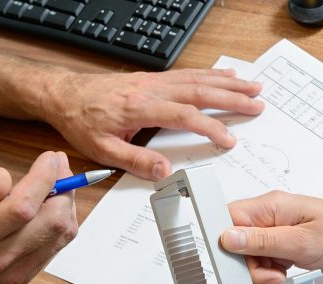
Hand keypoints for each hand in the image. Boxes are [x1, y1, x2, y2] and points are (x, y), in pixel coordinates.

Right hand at [0, 151, 77, 283]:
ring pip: (63, 232)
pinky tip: (50, 204)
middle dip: (63, 187)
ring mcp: (15, 272)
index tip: (50, 157)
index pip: (21, 208)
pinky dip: (63, 218)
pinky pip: (60, 242)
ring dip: (67, 201)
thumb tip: (3, 179)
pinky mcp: (28, 275)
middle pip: (52, 221)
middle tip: (58, 164)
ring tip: (56, 181)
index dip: (43, 179)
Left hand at [41, 68, 263, 179]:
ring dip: (225, 83)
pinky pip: (186, 74)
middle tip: (257, 102)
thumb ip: (135, 161)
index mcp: (139, 108)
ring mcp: (152, 81)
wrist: (64, 95)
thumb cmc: (81, 121)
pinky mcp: (151, 79)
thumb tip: (164, 171)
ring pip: (196, 78)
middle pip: (199, 91)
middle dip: (231, 97)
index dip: (210, 128)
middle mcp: (150, 90)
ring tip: (250, 86)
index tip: (229, 139)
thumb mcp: (102, 150)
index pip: (184, 116)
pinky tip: (221, 76)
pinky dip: (208, 74)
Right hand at [220, 189, 322, 283]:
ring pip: (251, 260)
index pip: (229, 218)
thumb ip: (262, 241)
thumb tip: (227, 237)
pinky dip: (273, 281)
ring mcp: (275, 232)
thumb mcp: (302, 242)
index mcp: (269, 207)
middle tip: (274, 279)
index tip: (231, 264)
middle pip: (238, 245)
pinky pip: (266, 265)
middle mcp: (268, 218)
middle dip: (251, 270)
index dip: (224, 242)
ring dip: (263, 279)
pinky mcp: (282, 245)